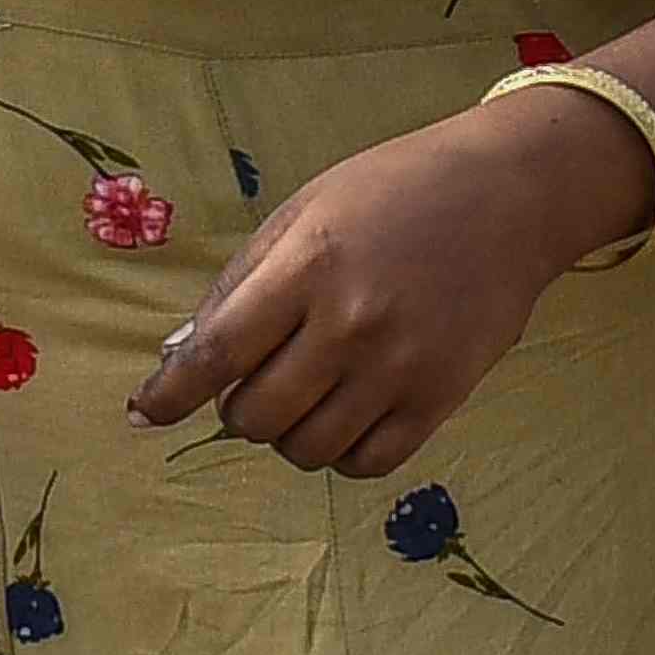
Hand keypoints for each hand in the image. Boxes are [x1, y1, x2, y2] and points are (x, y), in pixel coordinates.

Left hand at [127, 89, 639, 480]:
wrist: (511, 195)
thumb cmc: (396, 191)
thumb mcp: (305, 210)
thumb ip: (241, 284)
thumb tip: (181, 356)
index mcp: (307, 265)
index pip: (217, 352)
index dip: (170, 393)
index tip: (143, 414)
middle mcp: (350, 324)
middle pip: (257, 415)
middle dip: (240, 408)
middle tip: (258, 380)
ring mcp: (400, 367)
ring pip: (307, 449)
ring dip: (288, 433)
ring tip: (307, 394)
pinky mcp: (442, 398)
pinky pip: (367, 463)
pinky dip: (341, 454)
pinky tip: (345, 416)